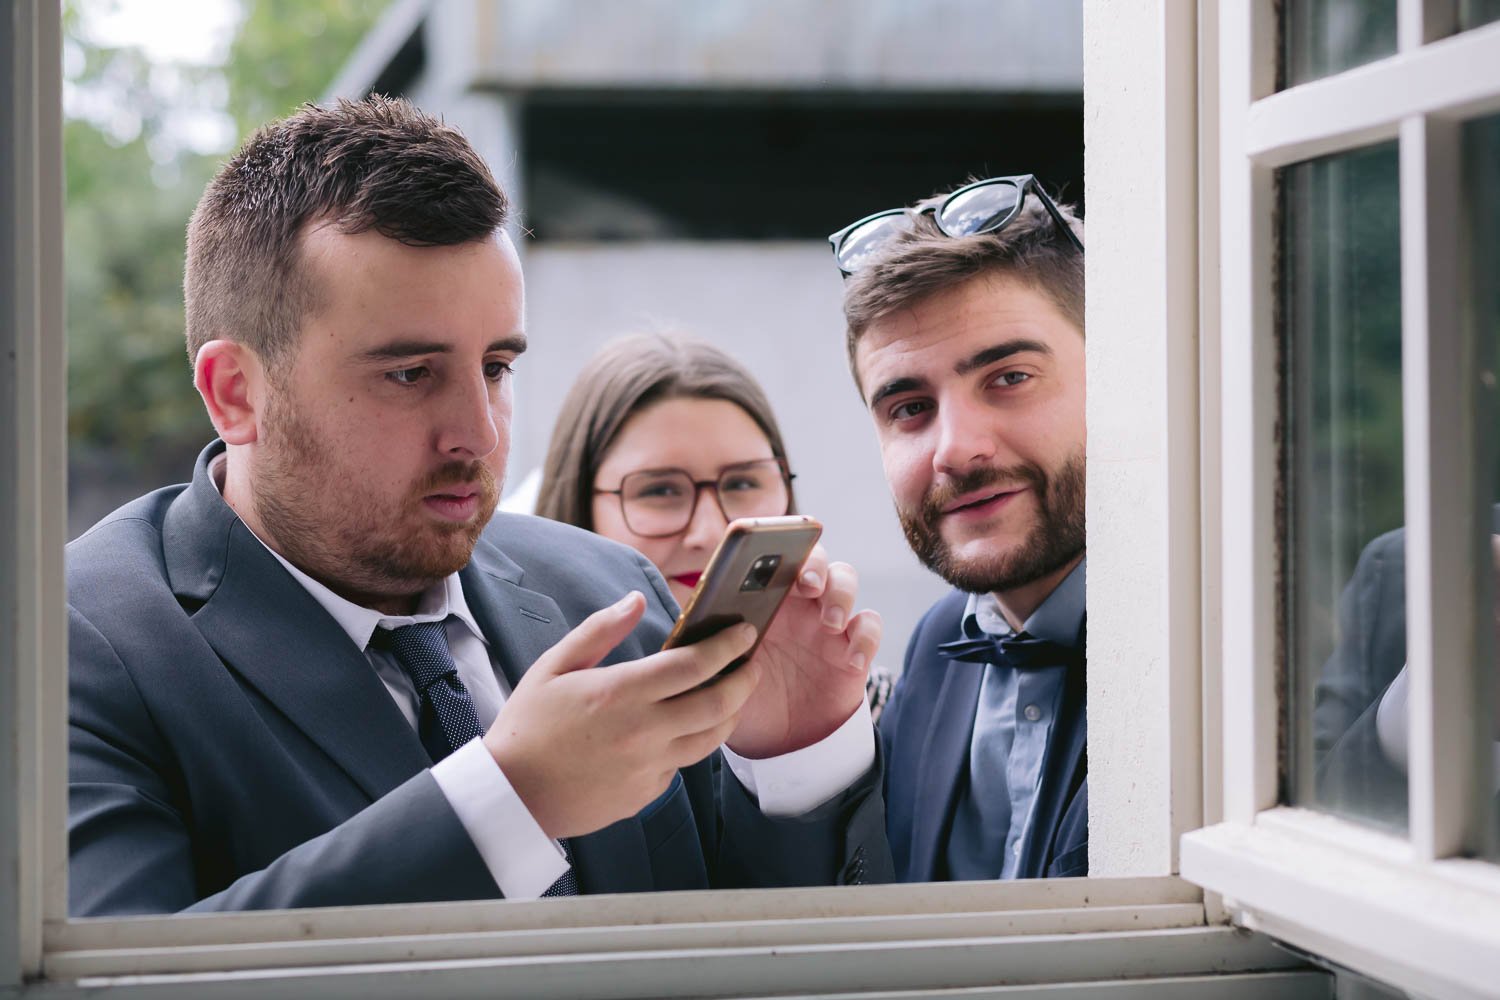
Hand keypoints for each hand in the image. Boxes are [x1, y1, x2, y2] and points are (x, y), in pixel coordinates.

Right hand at [484, 591, 762, 839]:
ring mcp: (648, 767)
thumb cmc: (528, 725)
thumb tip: (635, 599)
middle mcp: (643, 731)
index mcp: (621, 693)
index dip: (727, 645)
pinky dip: (690, 743)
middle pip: (718, 704)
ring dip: (731, 714)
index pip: (694, 664)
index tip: (744, 632)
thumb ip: (600, 630)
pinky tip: (685, 729)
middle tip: (752, 663)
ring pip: (710, 739)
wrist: (510, 796)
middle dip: (745, 679)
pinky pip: (681, 765)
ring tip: (734, 695)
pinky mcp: (646, 794)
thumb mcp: (554, 666)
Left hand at [726, 545, 881, 758]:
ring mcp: (829, 623)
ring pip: (846, 581)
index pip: (774, 557)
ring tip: (831, 621)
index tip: (774, 558)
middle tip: (807, 585)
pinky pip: (869, 627)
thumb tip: (698, 620)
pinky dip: (866, 638)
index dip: (779, 548)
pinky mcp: (853, 649)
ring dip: (841, 594)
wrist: (775, 741)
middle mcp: (799, 603)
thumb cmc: (744, 695)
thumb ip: (713, 642)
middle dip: (815, 564)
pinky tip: (851, 660)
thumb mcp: (721, 669)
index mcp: (764, 599)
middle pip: (817, 560)